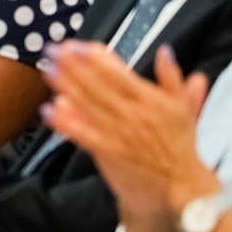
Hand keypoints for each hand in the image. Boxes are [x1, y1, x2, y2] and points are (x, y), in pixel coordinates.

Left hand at [43, 42, 216, 227]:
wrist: (183, 185)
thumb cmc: (180, 146)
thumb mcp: (183, 108)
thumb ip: (172, 78)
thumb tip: (166, 51)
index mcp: (150, 100)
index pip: (118, 73)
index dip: (94, 58)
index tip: (76, 46)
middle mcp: (134, 113)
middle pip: (97, 85)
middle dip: (73, 66)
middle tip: (53, 50)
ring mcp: (120, 133)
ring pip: (88, 105)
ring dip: (66, 87)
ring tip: (48, 71)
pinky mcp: (110, 153)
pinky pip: (85, 135)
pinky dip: (67, 123)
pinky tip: (49, 111)